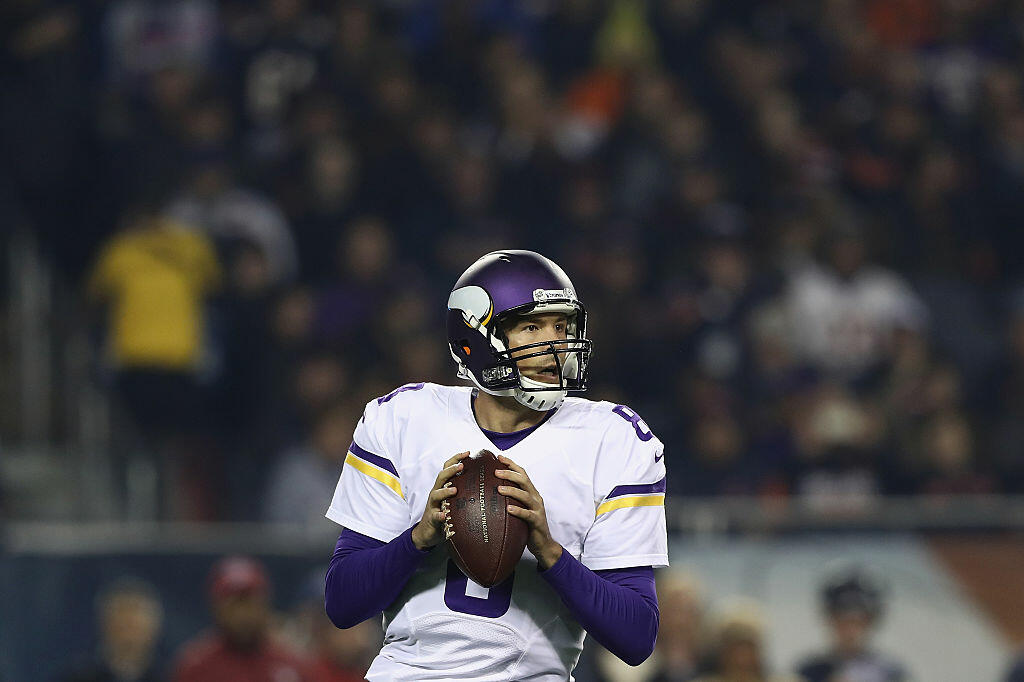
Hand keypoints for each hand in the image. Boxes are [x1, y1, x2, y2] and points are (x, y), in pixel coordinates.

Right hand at [411, 451, 469, 550]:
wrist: (428, 531)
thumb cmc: (445, 512)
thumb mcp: (453, 499)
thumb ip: (463, 489)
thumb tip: (483, 480)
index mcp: (443, 486)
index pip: (448, 468)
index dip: (456, 458)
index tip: (468, 452)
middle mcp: (437, 492)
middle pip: (441, 477)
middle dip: (451, 470)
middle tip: (462, 466)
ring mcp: (433, 505)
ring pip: (436, 494)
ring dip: (445, 491)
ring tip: (454, 490)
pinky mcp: (432, 518)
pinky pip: (435, 515)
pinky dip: (439, 515)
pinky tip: (444, 515)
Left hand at [495, 454, 563, 569]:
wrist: (542, 543)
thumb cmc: (527, 525)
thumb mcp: (520, 508)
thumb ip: (511, 498)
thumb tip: (490, 490)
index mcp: (531, 492)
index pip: (522, 473)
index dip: (511, 464)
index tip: (499, 457)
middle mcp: (536, 497)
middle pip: (524, 480)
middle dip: (510, 474)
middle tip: (495, 472)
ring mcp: (537, 509)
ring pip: (525, 495)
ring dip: (512, 490)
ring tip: (499, 488)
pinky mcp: (537, 521)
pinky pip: (527, 514)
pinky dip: (518, 510)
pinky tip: (509, 509)